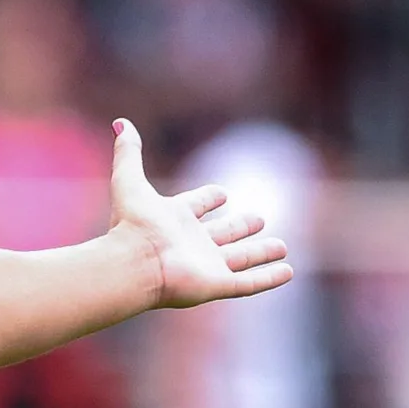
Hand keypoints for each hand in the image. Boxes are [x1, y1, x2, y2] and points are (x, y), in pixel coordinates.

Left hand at [107, 119, 292, 311]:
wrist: (135, 263)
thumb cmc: (132, 225)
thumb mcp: (129, 180)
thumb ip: (128, 152)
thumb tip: (120, 121)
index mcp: (174, 219)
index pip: (196, 205)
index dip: (208, 199)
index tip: (222, 193)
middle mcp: (191, 244)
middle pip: (223, 234)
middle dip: (241, 227)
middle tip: (259, 219)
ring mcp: (206, 267)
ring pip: (240, 258)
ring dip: (260, 253)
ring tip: (281, 246)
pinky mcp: (218, 285)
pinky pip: (250, 283)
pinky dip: (269, 278)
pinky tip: (288, 272)